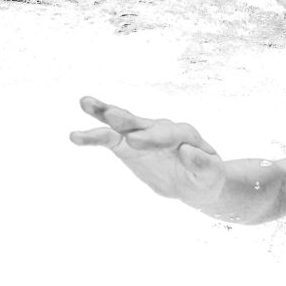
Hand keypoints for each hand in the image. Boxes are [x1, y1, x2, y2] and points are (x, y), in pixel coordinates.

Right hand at [70, 96, 225, 206]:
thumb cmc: (206, 177)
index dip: (152, 138)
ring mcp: (143, 135)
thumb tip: (187, 151)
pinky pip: (109, 139)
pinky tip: (75, 136)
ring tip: (85, 102)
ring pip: (123, 124)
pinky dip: (93, 137)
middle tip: (112, 116)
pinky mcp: (128, 146)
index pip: (169, 135)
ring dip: (105, 113)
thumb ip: (202, 164)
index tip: (135, 142)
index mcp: (185, 135)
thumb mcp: (210, 175)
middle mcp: (162, 130)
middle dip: (128, 121)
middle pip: (144, 123)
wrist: (194, 183)